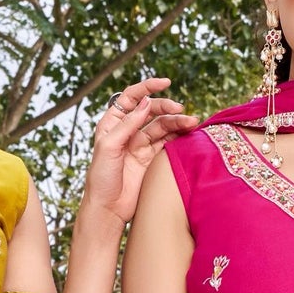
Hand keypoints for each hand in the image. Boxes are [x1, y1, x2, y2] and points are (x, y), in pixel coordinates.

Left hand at [81, 79, 195, 230]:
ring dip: (177, 122)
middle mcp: (127, 131)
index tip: (165, 82)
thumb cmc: (101, 179)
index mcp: (112, 123)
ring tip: (192, 123)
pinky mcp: (151, 159)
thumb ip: (128, 125)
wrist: (108, 210)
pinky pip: (168, 142)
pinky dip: (179, 136)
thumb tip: (145, 103)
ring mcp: (140, 145)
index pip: (131, 98)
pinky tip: (189, 134)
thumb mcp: (109, 147)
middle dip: (167, 107)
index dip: (147, 88)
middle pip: (151, 110)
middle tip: (181, 111)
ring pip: (162, 126)